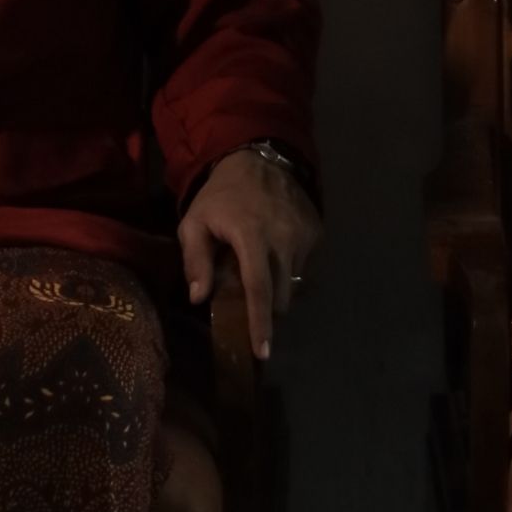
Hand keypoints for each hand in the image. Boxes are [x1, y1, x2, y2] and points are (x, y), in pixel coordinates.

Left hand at [178, 149, 321, 362]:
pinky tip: (275, 260)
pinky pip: (305, 270)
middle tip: (247, 304)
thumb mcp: (194, 222)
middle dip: (266, 312)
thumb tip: (198, 298)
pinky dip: (290, 275)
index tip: (262, 351)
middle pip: (280, 296)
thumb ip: (195, 260)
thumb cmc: (221, 196)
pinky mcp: (317, 233)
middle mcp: (283, 237)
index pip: (258, 288)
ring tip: (261, 273)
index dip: (260, 323)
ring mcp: (304, 235)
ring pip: (293, 285)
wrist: (258, 159)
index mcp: (251, 235)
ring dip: (277, 291)